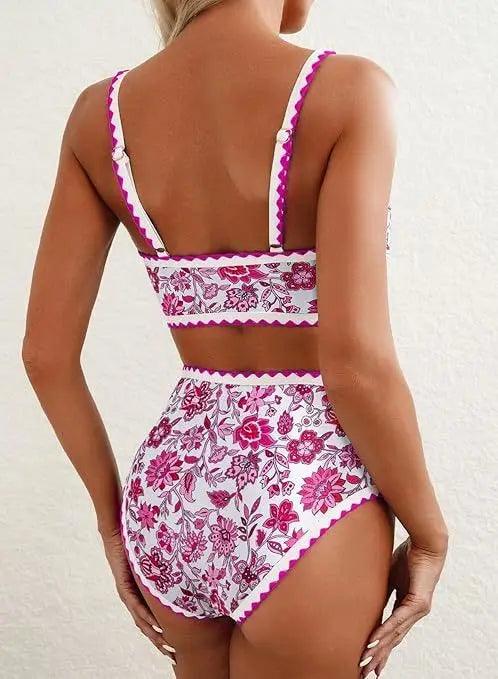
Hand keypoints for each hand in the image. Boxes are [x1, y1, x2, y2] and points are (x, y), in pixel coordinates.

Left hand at [101, 529, 176, 664]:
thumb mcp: (157, 561)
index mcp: (141, 594)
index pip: (153, 618)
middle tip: (173, 656)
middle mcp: (134, 597)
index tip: (176, 645)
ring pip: (141, 620)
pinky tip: (155, 625)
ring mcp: (129, 593)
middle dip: (160, 642)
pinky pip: (136, 604)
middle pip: (147, 626)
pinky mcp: (124, 586)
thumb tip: (188, 568)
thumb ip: (168, 567)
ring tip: (166, 647)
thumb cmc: (138, 542)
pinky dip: (145, 616)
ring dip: (153, 635)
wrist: (119, 532)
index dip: (163, 633)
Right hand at [359, 536, 446, 676]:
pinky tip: (374, 642)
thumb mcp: (389, 576)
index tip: (369, 662)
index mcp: (406, 607)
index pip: (392, 633)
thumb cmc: (408, 555)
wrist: (426, 543)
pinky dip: (384, 632)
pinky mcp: (419, 603)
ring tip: (365, 663)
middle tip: (363, 673)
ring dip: (378, 650)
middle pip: (393, 640)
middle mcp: (413, 613)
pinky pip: (398, 620)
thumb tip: (366, 597)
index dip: (380, 649)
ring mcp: (418, 610)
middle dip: (378, 658)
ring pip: (395, 635)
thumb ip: (382, 590)